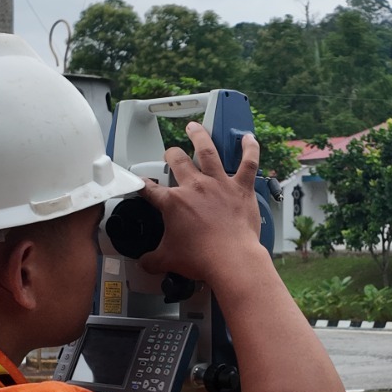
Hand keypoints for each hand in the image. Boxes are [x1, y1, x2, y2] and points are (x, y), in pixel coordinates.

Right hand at [137, 122, 267, 284]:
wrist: (231, 259)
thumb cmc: (202, 258)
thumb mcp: (167, 260)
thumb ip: (152, 259)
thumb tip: (145, 263)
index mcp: (173, 203)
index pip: (151, 189)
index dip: (142, 184)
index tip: (141, 183)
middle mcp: (195, 187)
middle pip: (177, 161)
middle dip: (171, 154)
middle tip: (170, 153)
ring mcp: (219, 184)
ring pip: (207, 151)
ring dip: (199, 136)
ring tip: (195, 128)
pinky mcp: (241, 188)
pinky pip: (248, 162)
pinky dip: (250, 149)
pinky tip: (249, 138)